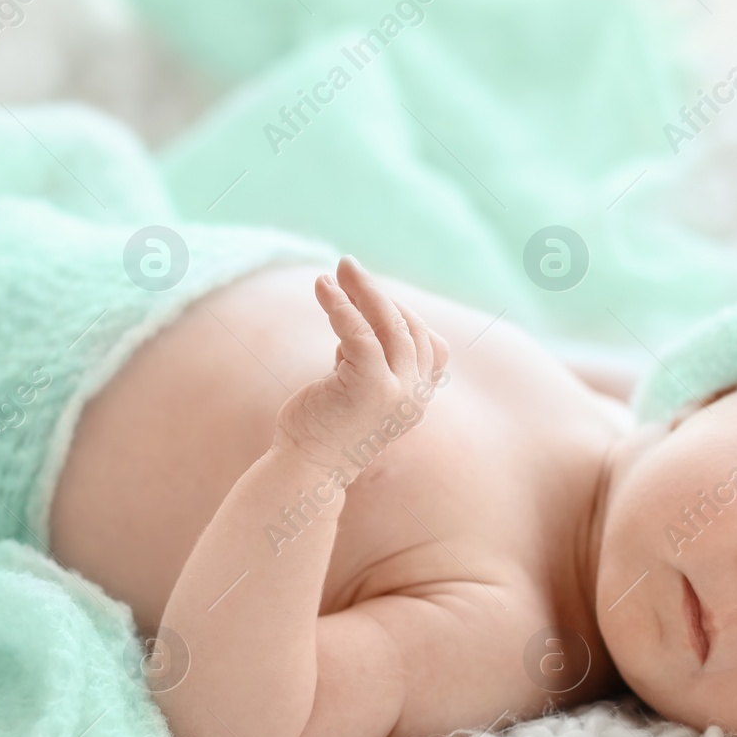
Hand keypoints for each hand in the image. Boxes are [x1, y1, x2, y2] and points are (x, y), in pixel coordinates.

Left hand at [273, 256, 448, 470]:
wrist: (306, 470)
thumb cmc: (323, 431)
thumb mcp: (354, 390)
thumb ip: (366, 361)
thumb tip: (355, 318)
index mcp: (417, 400)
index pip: (430, 346)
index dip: (403, 315)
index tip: (367, 297)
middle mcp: (416, 397)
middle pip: (410, 328)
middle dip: (378, 292)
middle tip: (348, 266)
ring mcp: (397, 393)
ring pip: (389, 325)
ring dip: (362, 290)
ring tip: (336, 269)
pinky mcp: (370, 386)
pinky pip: (359, 332)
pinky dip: (341, 306)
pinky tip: (322, 288)